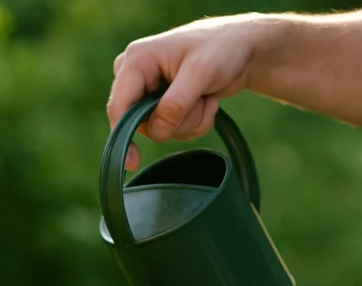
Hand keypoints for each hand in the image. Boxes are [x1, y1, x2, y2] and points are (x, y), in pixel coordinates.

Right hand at [107, 15, 256, 169]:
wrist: (242, 48)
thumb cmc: (221, 49)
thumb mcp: (201, 72)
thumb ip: (176, 103)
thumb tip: (157, 131)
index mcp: (136, 61)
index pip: (119, 106)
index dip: (122, 136)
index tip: (131, 162)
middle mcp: (136, 77)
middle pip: (143, 122)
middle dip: (178, 120)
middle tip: (201, 100)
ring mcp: (149, 92)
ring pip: (160, 130)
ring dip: (190, 120)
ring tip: (207, 97)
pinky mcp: (162, 105)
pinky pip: (172, 130)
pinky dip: (194, 122)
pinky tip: (207, 101)